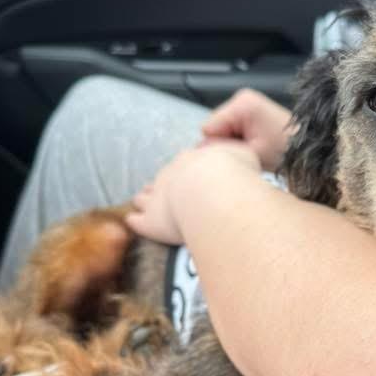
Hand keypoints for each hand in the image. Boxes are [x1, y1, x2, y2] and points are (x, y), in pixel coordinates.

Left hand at [126, 139, 259, 243]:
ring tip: (141, 201)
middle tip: (164, 191)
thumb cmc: (233, 174)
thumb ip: (239, 155)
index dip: (188, 171)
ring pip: (144, 197)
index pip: (186, 164)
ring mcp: (157, 197)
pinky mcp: (151, 221)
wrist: (214, 192)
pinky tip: (131, 221)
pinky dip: (134, 221)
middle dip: (163, 185)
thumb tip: (241, 158)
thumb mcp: (243, 154)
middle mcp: (170, 176)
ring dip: (143, 199)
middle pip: (162, 179)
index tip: (192, 177)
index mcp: (191, 160)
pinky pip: (138, 221)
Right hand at [201, 88, 292, 171]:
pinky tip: (253, 145)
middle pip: (214, 128)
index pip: (208, 128)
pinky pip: (229, 130)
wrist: (307, 148)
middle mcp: (242, 99)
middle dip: (226, 145)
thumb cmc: (286, 150)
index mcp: (242, 103)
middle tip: (249, 153)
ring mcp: (244, 104)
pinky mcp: (248, 111)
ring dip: (232, 144)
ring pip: (220, 131)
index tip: (240, 153)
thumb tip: (201, 151)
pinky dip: (238, 141)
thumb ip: (224, 150)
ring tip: (253, 149)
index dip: (219, 146)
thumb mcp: (252, 153)